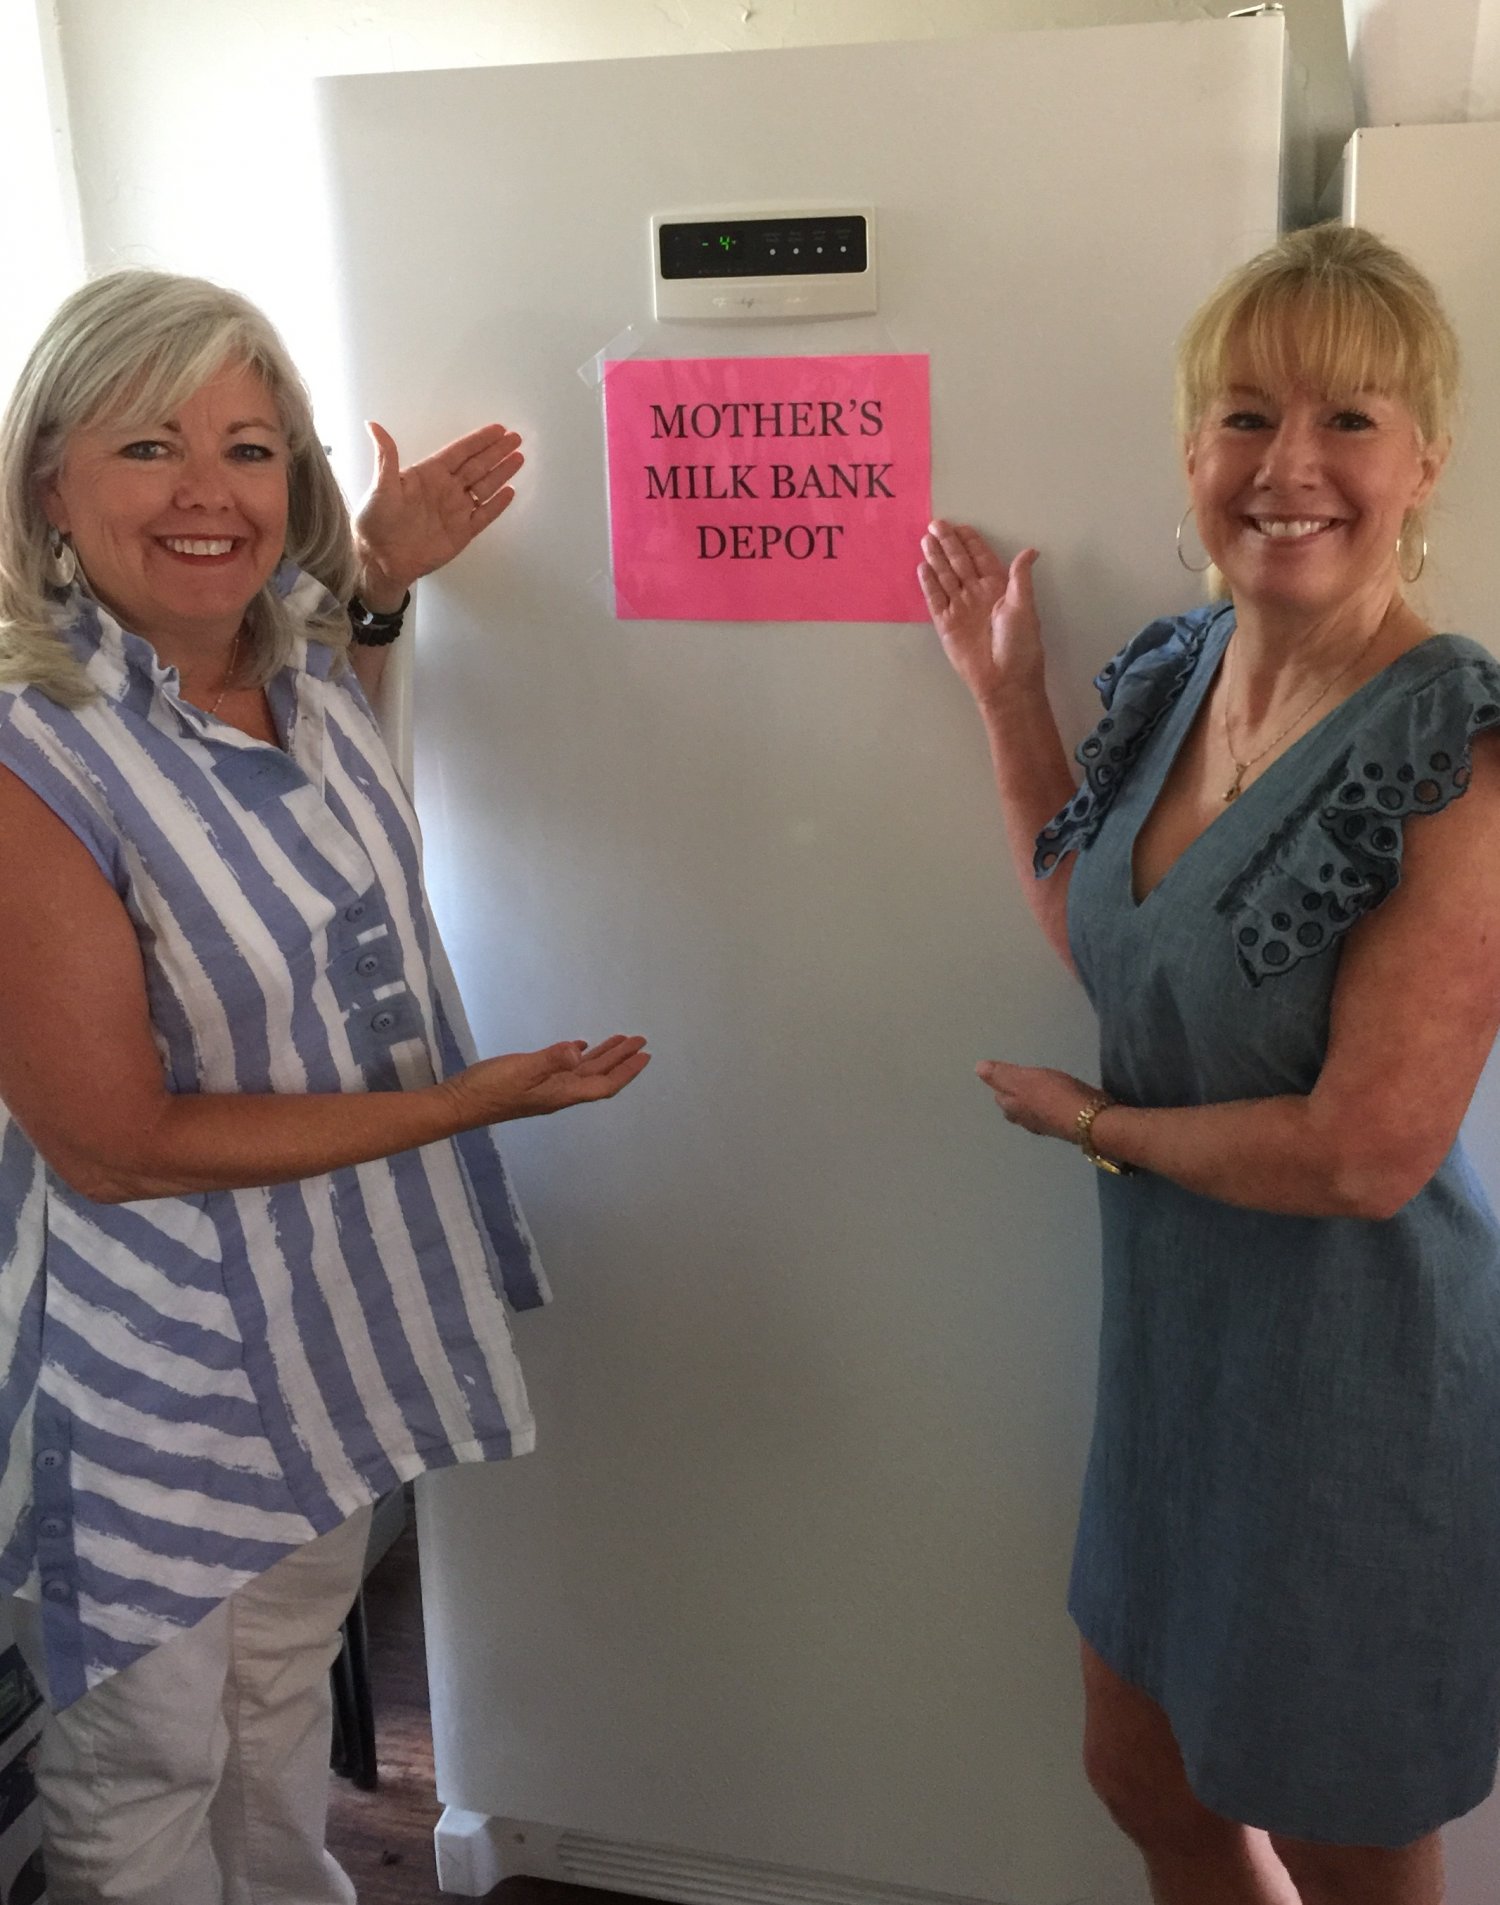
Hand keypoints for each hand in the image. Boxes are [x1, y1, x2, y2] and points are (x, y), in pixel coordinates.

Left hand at [352, 421, 524, 607]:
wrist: (381, 560)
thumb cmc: (375, 522)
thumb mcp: (380, 487)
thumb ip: (386, 457)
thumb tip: (373, 425)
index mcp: (428, 475)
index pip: (460, 452)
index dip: (479, 441)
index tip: (498, 430)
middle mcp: (445, 489)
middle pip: (477, 466)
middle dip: (497, 452)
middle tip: (516, 439)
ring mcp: (455, 511)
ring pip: (484, 487)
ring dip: (501, 473)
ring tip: (518, 459)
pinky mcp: (461, 532)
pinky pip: (484, 515)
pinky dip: (497, 504)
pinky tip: (509, 492)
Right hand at [448, 1035, 650, 1124]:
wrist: (459, 1104)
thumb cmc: (489, 1087)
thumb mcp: (521, 1069)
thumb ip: (551, 1060)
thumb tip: (580, 1051)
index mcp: (562, 1093)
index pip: (604, 1084)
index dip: (626, 1071)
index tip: (644, 1054)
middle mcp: (559, 1093)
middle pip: (599, 1077)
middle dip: (621, 1059)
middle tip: (639, 1040)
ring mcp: (546, 1088)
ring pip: (583, 1072)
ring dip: (603, 1057)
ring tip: (620, 1040)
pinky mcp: (532, 1082)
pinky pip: (564, 1069)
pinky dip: (577, 1057)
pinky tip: (580, 1047)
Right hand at [918, 520, 1041, 708]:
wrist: (1004, 680)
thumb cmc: (1020, 644)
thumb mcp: (1024, 606)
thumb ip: (1021, 577)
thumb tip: (1031, 551)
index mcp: (998, 587)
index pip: (981, 557)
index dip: (970, 541)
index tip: (960, 526)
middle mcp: (977, 594)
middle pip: (959, 562)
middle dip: (948, 543)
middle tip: (936, 524)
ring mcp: (960, 608)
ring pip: (945, 577)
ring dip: (936, 558)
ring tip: (926, 539)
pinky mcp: (946, 624)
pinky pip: (935, 599)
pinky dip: (929, 583)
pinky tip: (922, 567)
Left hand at [976, 1060, 1095, 1144]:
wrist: (1088, 1119)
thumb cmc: (1053, 1095)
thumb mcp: (1024, 1078)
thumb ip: (1002, 1075)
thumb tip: (978, 1068)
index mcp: (1013, 1108)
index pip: (1000, 1097)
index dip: (1001, 1086)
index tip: (1004, 1078)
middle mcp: (1025, 1121)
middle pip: (1013, 1110)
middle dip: (1013, 1100)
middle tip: (1019, 1087)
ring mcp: (1045, 1127)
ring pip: (1031, 1116)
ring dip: (1031, 1107)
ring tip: (1036, 1096)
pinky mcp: (1064, 1128)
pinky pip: (1051, 1118)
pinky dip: (1049, 1111)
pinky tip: (1057, 1106)